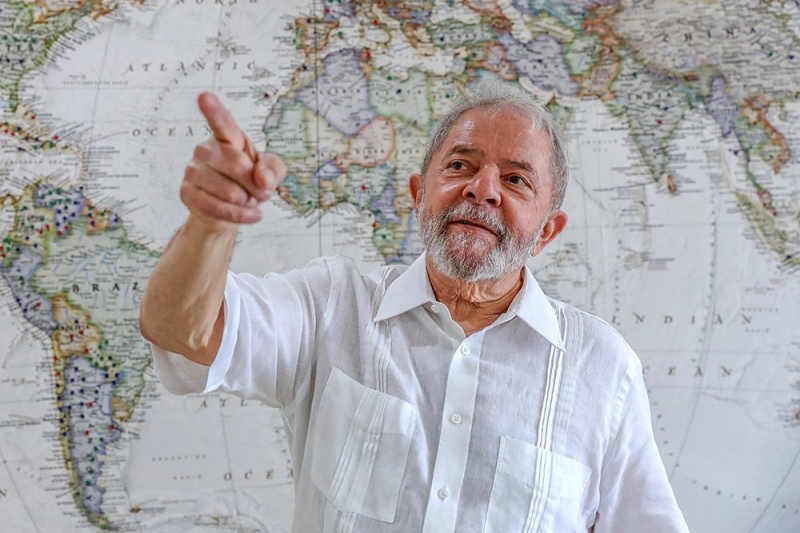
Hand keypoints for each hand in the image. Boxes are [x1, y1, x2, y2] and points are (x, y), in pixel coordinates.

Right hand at [180, 92, 286, 232]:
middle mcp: (205, 149)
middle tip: (259, 190)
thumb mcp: (271, 172)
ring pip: (230, 192)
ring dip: (247, 202)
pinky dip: (240, 216)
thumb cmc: (248, 182)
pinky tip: (251, 214)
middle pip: (239, 167)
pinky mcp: (187, 193)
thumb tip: (262, 178)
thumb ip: (274, 169)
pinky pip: (219, 209)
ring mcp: (193, 171)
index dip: (213, 110)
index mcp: (227, 138)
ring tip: (247, 199)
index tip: (204, 97)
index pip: (222, 123)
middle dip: (257, 186)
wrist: (231, 209)